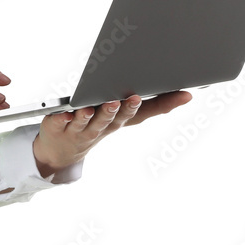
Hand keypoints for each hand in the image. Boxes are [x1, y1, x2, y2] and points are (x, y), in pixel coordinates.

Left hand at [32, 90, 192, 177]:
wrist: (61, 150)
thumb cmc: (98, 125)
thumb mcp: (125, 116)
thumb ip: (151, 104)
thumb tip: (186, 93)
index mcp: (119, 121)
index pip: (141, 113)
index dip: (163, 104)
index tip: (182, 93)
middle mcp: (101, 127)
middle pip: (113, 118)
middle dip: (122, 110)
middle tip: (129, 99)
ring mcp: (79, 129)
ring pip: (87, 122)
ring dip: (92, 115)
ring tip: (93, 106)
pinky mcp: (57, 126)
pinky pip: (60, 121)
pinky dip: (63, 118)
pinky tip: (65, 113)